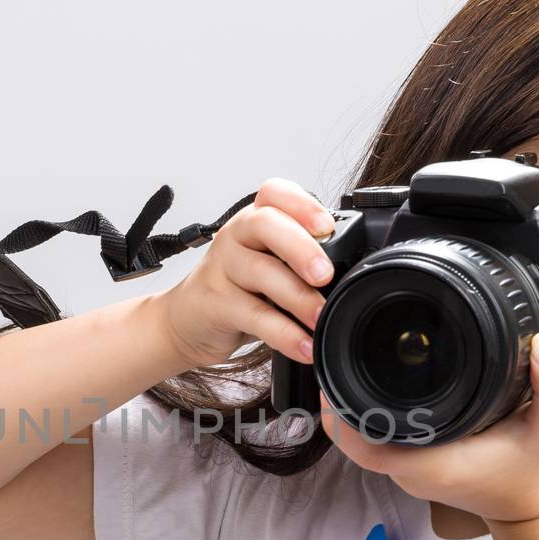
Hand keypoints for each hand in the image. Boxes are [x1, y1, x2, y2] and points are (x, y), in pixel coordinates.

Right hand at [154, 177, 334, 368]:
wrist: (187, 321)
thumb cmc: (238, 289)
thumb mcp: (269, 264)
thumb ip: (301, 260)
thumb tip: (351, 276)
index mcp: (255, 219)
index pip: (274, 193)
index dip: (302, 204)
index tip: (327, 225)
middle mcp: (237, 235)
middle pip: (267, 224)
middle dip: (301, 247)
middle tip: (325, 274)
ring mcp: (223, 267)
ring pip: (262, 271)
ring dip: (298, 297)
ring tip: (321, 318)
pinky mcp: (216, 303)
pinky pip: (254, 315)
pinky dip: (284, 334)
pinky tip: (303, 346)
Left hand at [318, 331, 538, 525]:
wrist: (533, 507)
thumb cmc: (535, 471)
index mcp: (433, 465)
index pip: (366, 448)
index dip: (341, 417)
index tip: (333, 379)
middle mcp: (412, 471)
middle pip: (353, 440)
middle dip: (338, 401)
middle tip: (336, 352)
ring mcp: (409, 471)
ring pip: (362, 440)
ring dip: (350, 407)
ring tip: (349, 359)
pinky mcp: (413, 464)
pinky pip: (377, 441)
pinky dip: (367, 416)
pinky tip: (372, 382)